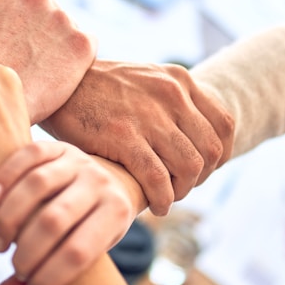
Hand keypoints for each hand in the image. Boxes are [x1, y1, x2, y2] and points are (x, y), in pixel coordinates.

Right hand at [0, 141, 144, 284]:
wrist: (112, 181)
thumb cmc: (95, 224)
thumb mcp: (90, 247)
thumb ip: (52, 268)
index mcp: (116, 211)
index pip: (79, 251)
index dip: (51, 276)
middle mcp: (100, 182)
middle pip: (54, 219)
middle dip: (27, 251)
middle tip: (14, 265)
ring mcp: (80, 160)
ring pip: (37, 185)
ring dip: (9, 218)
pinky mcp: (60, 146)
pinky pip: (29, 155)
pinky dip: (5, 176)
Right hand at [39, 60, 234, 215]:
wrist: (59, 81)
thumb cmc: (101, 88)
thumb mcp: (146, 80)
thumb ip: (172, 100)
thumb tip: (193, 137)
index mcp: (179, 80)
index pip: (224, 124)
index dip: (220, 155)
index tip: (204, 169)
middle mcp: (171, 95)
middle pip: (211, 150)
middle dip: (201, 177)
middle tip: (181, 185)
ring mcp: (148, 116)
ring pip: (190, 167)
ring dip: (182, 191)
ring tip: (167, 196)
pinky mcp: (123, 136)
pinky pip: (158, 179)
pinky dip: (162, 199)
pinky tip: (154, 205)